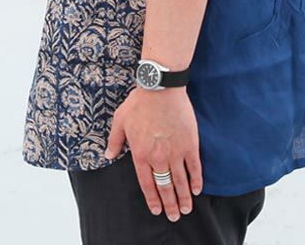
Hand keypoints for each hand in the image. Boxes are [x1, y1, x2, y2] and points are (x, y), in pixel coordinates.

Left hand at [104, 85, 202, 220]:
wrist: (160, 89)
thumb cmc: (139, 103)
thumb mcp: (120, 121)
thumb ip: (114, 141)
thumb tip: (108, 155)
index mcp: (141, 154)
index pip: (147, 184)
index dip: (152, 199)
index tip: (157, 209)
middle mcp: (158, 158)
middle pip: (165, 186)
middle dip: (170, 204)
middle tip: (174, 216)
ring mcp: (175, 152)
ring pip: (181, 181)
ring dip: (184, 198)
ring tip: (186, 209)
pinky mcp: (190, 143)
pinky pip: (194, 167)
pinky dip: (196, 179)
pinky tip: (196, 189)